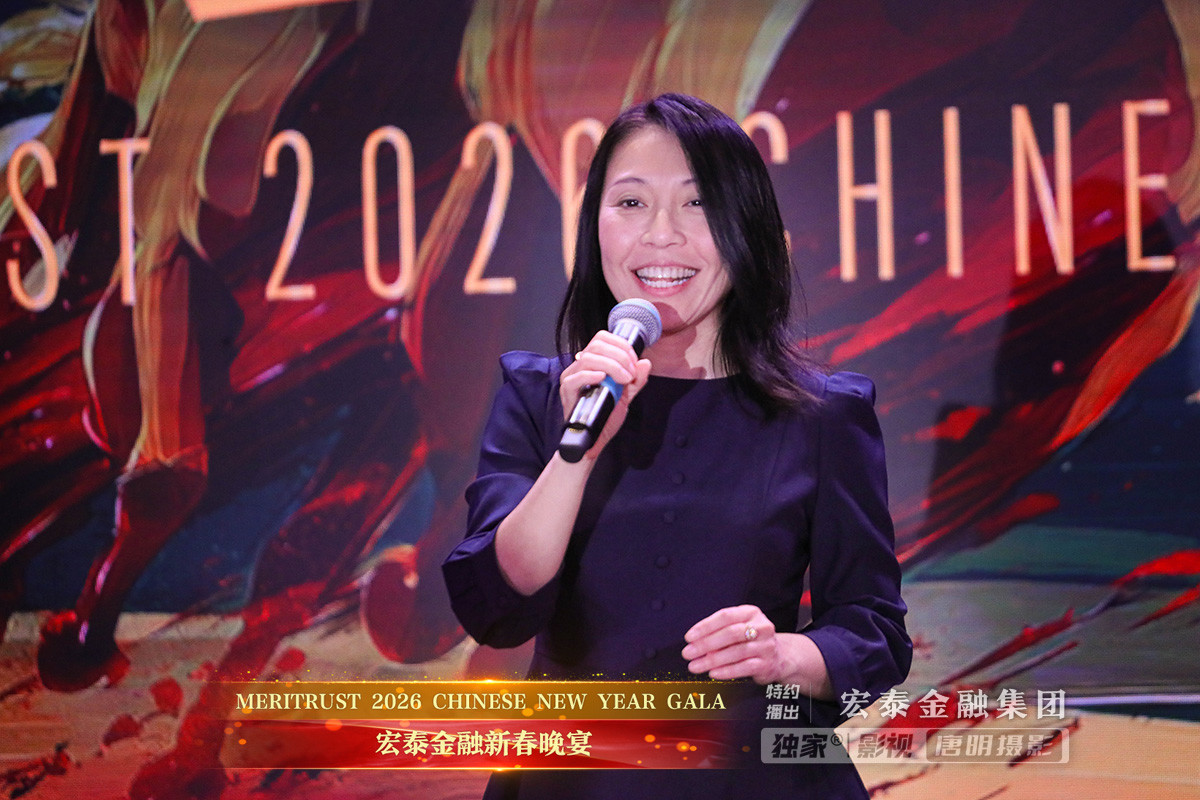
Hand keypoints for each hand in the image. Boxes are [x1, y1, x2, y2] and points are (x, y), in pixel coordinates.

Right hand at [559, 330, 650, 459]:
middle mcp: (580, 366)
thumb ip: (637, 380)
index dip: (621, 345)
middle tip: (631, 374)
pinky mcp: (566, 391)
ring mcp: (571, 377)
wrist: (595, 439)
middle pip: (597, 345)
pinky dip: (591, 375)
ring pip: (588, 358)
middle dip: (620, 356)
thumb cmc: (606, 416)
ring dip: (612, 366)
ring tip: (623, 380)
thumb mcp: (627, 396)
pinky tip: (603, 379)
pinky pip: (576, 376)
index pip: (602, 338)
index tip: (634, 361)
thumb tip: (645, 363)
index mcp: (593, 362)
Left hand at [682, 605, 832, 698]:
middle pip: (730, 634)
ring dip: (712, 660)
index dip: (705, 626)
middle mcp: (761, 626)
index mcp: (751, 612)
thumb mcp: (738, 627)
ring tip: (695, 666)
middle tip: (688, 653)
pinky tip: (712, 673)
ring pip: (736, 652)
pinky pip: (744, 667)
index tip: (689, 637)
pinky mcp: (767, 664)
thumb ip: (718, 631)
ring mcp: (766, 646)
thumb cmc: (750, 640)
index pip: (725, 616)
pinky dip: (726, 671)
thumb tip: (693, 643)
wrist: (780, 656)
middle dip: (706, 644)